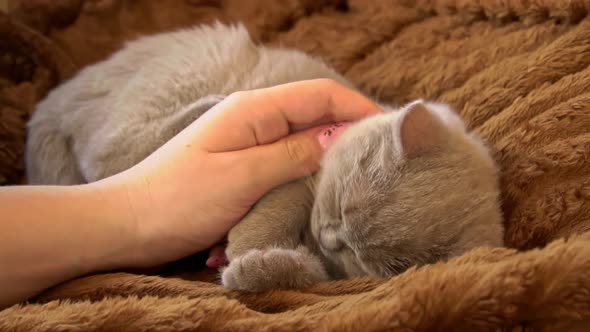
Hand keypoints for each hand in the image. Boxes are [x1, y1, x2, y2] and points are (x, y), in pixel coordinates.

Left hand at [105, 79, 381, 267]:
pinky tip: (315, 195)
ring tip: (354, 183)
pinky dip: (303, 177)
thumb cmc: (177, 200)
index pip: (321, 94)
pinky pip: (285, 165)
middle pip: (316, 116)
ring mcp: (249, 144)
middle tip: (379, 164)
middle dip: (348, 135)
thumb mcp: (241, 177)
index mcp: (254, 110)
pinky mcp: (244, 168)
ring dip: (327, 160)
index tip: (389, 135)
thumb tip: (338, 138)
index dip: (359, 107)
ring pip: (304, 143)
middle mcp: (254, 120)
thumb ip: (292, 155)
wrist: (127, 225)